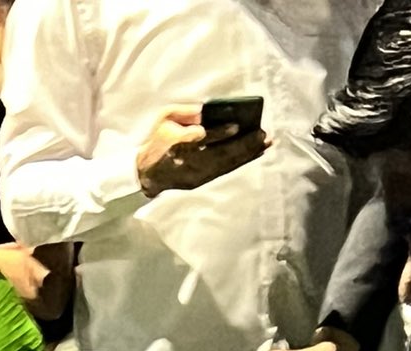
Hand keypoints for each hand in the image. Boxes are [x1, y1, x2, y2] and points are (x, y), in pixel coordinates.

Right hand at [137, 103, 266, 199]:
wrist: (146, 173)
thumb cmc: (158, 140)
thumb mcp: (166, 118)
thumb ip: (187, 112)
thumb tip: (209, 110)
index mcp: (177, 143)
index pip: (201, 138)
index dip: (219, 133)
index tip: (236, 126)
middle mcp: (188, 161)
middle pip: (219, 153)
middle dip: (242, 144)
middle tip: (262, 134)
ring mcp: (195, 173)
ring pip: (224, 164)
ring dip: (246, 154)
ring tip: (264, 144)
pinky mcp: (199, 181)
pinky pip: (223, 171)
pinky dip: (240, 162)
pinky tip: (253, 154)